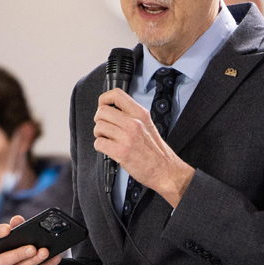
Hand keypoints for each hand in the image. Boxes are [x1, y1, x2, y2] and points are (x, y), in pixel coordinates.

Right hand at [0, 215, 63, 264]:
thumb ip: (16, 228)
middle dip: (18, 254)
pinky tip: (54, 259)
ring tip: (45, 252)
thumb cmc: (19, 248)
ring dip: (34, 261)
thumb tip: (17, 219)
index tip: (8, 229)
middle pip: (2, 260)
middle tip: (32, 248)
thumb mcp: (18, 238)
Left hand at [93, 89, 193, 207]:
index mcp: (140, 114)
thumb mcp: (148, 125)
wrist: (165, 170)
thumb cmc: (155, 151)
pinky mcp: (121, 152)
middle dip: (99, 121)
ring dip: (99, 135)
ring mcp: (127, 137)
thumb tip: (111, 110)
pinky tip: (110, 150)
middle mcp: (134, 123)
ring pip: (98, 127)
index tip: (103, 107)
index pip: (116, 94)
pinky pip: (99, 143)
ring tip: (109, 140)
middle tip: (105, 129)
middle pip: (102, 111)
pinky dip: (100, 147)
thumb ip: (131, 116)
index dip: (104, 99)